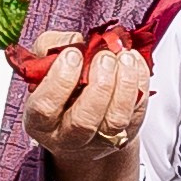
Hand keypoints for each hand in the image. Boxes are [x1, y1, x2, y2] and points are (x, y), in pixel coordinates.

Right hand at [21, 31, 149, 180]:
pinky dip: (140, 83)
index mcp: (40, 120)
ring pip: (115, 120)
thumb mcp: (46, 62)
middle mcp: (67, 136)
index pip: (45, 108)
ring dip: (124, 84)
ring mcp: (99, 139)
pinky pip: (137, 111)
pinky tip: (134, 62)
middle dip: (98, 85)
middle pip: (84, 121)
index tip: (73, 55)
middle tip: (104, 57)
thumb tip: (76, 41)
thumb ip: (52, 45)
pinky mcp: (127, 133)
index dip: (60, 80)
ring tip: (124, 57)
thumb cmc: (61, 84)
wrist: (82, 109)